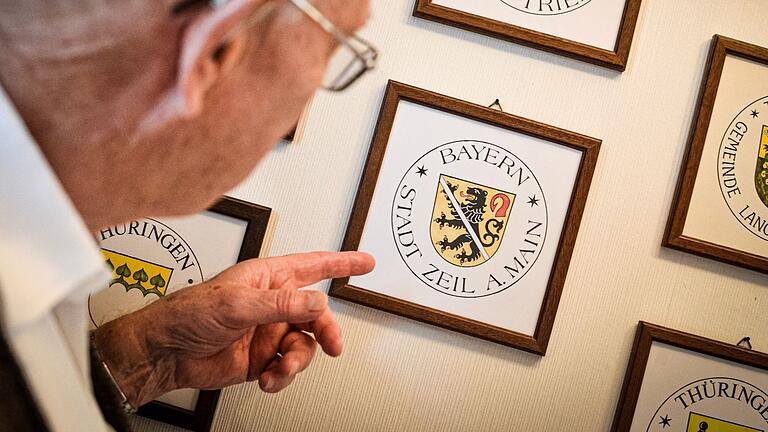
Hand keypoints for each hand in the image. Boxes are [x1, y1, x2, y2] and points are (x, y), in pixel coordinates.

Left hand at [93, 251, 374, 406]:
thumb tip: (316, 303)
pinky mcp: (263, 358)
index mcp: (268, 278)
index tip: (365, 262)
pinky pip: (288, 367)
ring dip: (297, 361)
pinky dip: (283, 376)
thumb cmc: (189, 313)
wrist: (167, 353)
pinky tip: (268, 378)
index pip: (313, 266)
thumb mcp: (237, 303)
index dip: (342, 263)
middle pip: (317, 315)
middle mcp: (273, 303)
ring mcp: (269, 331)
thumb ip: (281, 304)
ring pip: (305, 345)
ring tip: (280, 368)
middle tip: (332, 345)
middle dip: (326, 331)